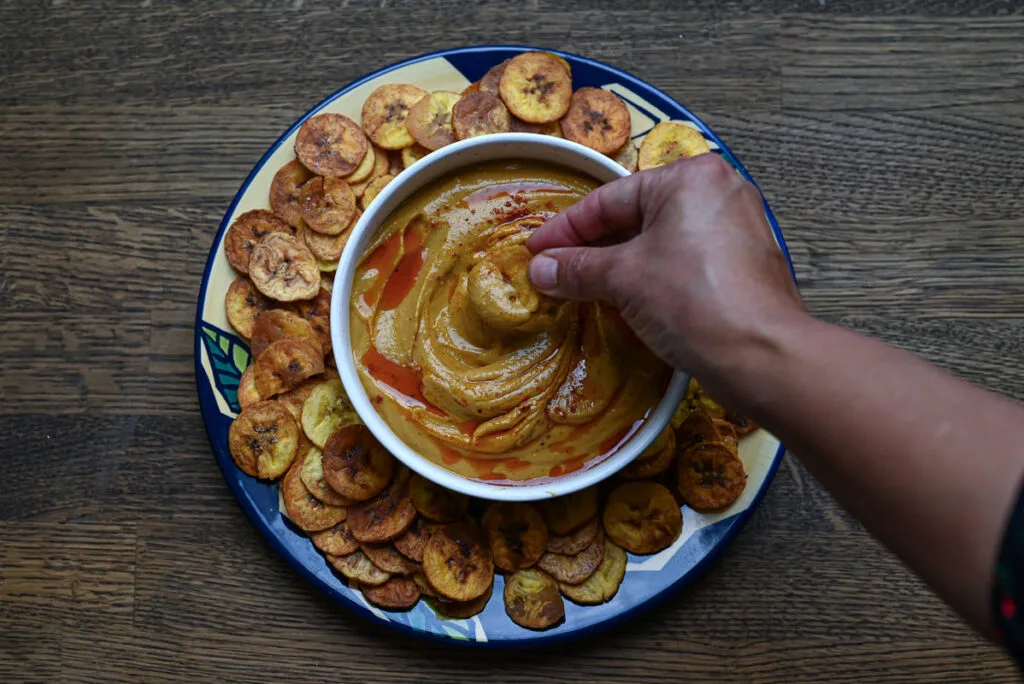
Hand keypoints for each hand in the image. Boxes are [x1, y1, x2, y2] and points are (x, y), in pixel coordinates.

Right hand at [527, 154, 803, 387]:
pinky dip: (654, 275)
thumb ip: (578, 269)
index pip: (610, 199)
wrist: (761, 356)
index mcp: (689, 177)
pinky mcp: (745, 264)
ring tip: (585, 287)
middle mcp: (719, 191)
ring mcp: (738, 228)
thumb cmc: (693, 302)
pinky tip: (630, 300)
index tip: (538, 251)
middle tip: (556, 271)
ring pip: (662, 239)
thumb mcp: (624, 279)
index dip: (567, 229)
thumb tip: (541, 269)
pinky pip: (686, 259)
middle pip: (637, 216)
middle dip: (594, 247)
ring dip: (621, 264)